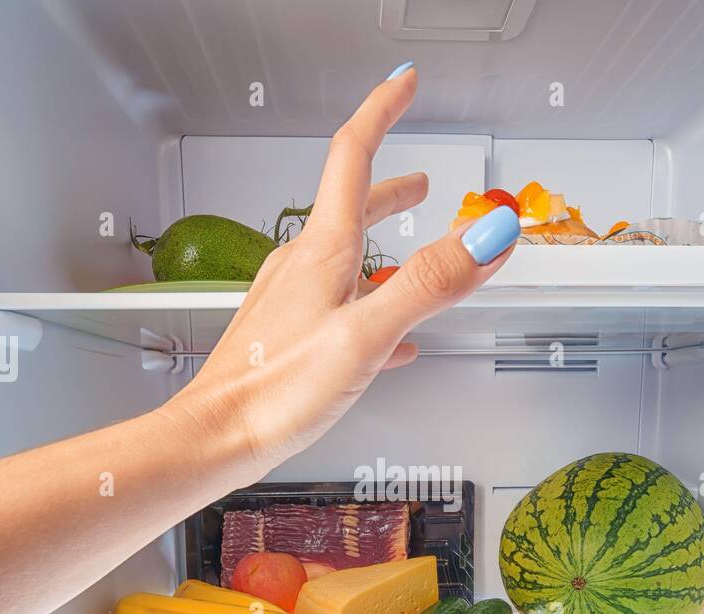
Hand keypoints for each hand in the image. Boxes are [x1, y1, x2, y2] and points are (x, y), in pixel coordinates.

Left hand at [163, 63, 520, 478]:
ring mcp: (292, 300)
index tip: (405, 86)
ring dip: (384, 243)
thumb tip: (488, 233)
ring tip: (413, 252)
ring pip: (348, 257)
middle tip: (422, 181)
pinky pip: (341, 307)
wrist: (216, 438)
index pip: (353, 156)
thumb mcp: (366, 335)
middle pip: (353, 206)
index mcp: (323, 251)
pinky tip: (393, 339)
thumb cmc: (274, 390)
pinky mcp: (289, 337)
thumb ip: (429, 284)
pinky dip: (374, 305)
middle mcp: (303, 266)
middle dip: (392, 186)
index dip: (382, 112)